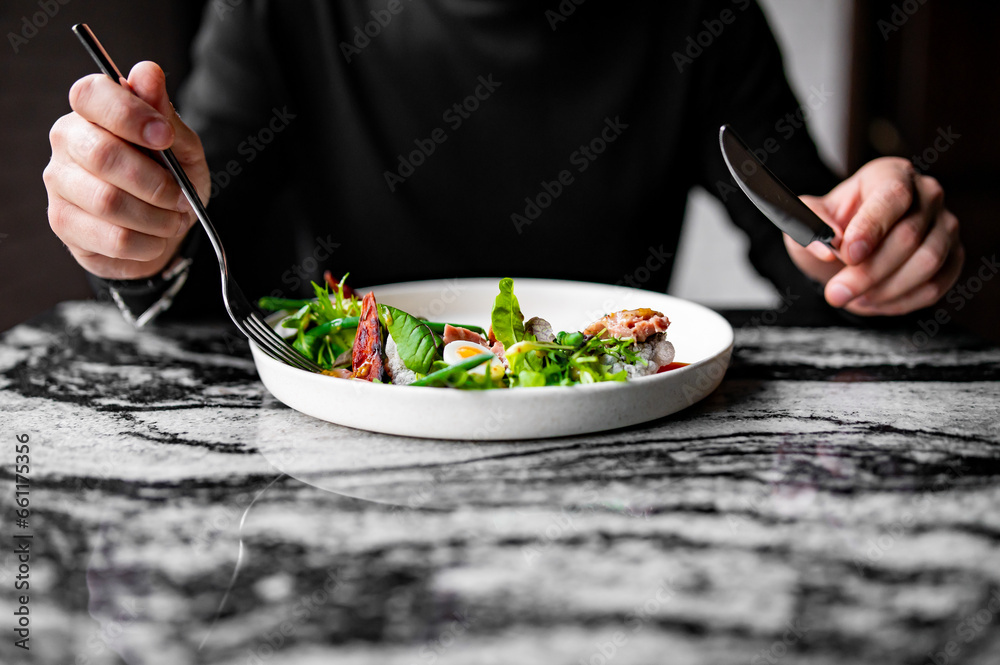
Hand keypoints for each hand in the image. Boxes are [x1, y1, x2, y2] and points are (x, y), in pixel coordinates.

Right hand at [44, 62, 209, 280]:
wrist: (163, 228)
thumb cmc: (170, 178)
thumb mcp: (181, 146)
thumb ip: (165, 113)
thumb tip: (148, 73)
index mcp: (93, 110)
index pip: (91, 95)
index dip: (129, 115)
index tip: (164, 136)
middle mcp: (67, 141)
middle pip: (102, 155)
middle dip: (155, 182)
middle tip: (181, 196)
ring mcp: (59, 183)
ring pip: (109, 202)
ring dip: (156, 217)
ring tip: (172, 219)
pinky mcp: (64, 223)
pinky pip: (114, 238)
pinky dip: (149, 242)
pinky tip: (155, 237)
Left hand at [785, 157, 963, 315]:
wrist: (845, 250)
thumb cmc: (829, 229)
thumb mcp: (807, 221)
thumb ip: (810, 227)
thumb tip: (826, 249)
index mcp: (890, 174)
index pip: (892, 196)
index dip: (871, 227)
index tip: (848, 254)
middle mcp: (926, 194)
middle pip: (909, 236)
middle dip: (868, 272)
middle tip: (836, 292)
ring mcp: (945, 225)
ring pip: (927, 262)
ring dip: (884, 289)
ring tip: (851, 297)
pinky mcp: (952, 257)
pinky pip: (935, 285)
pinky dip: (900, 301)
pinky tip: (871, 301)